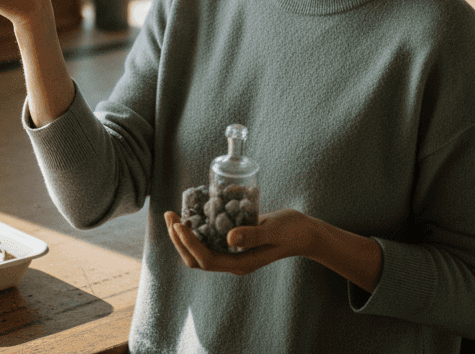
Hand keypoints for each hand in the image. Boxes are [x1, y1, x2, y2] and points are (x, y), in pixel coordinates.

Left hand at [164, 209, 314, 275]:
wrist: (304, 232)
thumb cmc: (291, 231)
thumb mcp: (274, 231)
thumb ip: (253, 235)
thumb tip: (229, 238)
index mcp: (239, 264)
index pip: (205, 260)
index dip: (189, 244)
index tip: (179, 225)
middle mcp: (232, 261)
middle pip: (195, 258)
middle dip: (179, 239)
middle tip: (170, 216)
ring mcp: (231, 252)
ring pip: (198, 249)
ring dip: (183, 234)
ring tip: (174, 214)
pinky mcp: (232, 242)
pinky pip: (207, 239)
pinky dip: (196, 228)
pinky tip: (192, 211)